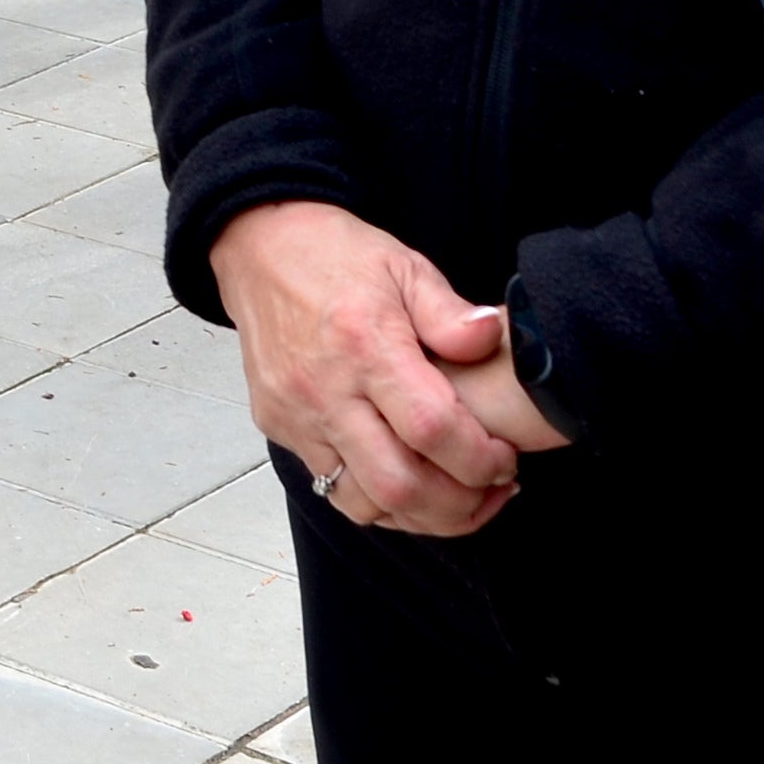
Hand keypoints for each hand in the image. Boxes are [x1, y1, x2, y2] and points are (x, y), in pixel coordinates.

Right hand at [206, 199, 550, 537]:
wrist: (258, 248)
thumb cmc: (335, 255)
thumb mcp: (404, 266)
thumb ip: (450, 312)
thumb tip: (491, 336)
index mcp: (364, 344)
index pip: (430, 428)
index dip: (479, 457)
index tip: (504, 457)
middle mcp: (325, 389)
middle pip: (398, 484)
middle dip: (460, 504)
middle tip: (493, 488)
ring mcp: (296, 415)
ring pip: (364, 503)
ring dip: (421, 515)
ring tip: (459, 497)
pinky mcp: (279, 427)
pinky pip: (334, 488)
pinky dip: (379, 502)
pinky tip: (412, 486)